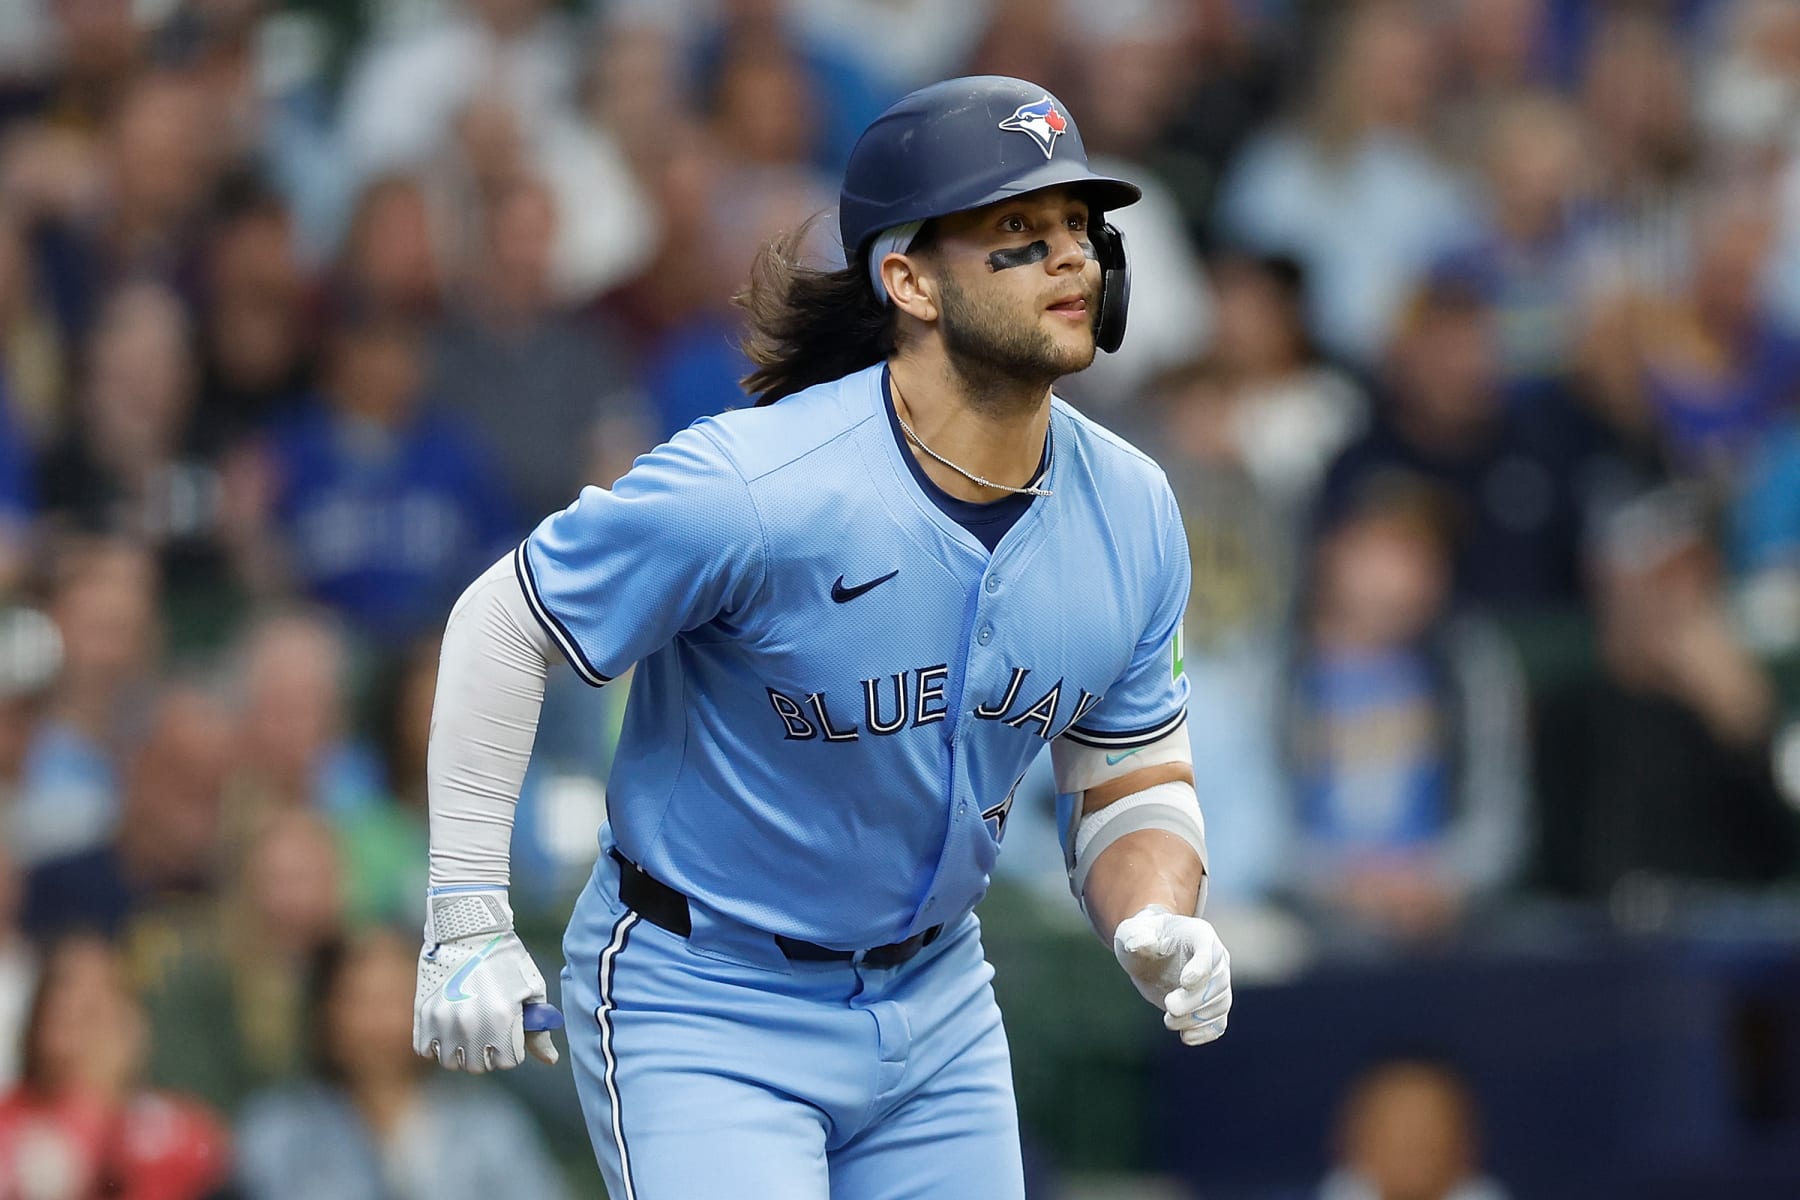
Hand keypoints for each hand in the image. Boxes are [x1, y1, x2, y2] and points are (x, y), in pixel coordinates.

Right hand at [414, 889, 560, 1071]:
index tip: (509, 1033)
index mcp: (502, 1018)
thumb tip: (550, 1061)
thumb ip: (539, 1030)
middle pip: (478, 1067)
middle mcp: (471, 1024)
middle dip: (487, 1054)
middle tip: (489, 1033)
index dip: (512, 1050)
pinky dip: (436, 1046)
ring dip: (461, 1053)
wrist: (468, 929)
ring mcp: (444, 1020)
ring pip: (451, 1062)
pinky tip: (448, 1029)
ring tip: (468, 1032)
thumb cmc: (507, 959)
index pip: (507, 1062)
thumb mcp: (531, 989)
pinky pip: (425, 1050)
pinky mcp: (423, 1014)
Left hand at [1113, 903, 1231, 1045]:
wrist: (1148, 954)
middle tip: (1169, 1006)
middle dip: (1194, 999)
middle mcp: (1216, 957)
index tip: (1185, 982)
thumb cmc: (1141, 937)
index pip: (1209, 951)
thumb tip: (1140, 944)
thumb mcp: (1132, 932)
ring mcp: (1217, 982)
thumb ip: (1136, 936)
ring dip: (1196, 1018)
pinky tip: (1186, 1037)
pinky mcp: (1211, 1005)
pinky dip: (1206, 1032)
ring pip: (1220, 1004)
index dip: (1201, 967)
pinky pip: (1219, 1022)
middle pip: (1217, 982)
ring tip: (1169, 1021)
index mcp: (1199, 934)